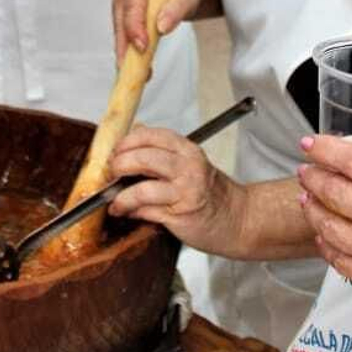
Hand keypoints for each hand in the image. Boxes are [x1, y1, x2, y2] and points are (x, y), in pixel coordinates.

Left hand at [108, 125, 244, 255]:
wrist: (239, 219)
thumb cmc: (212, 193)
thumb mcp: (190, 162)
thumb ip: (163, 148)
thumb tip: (135, 132)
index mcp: (187, 150)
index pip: (149, 136)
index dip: (126, 143)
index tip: (115, 151)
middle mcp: (187, 168)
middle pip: (143, 158)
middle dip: (120, 165)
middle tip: (112, 173)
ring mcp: (185, 192)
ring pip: (142, 189)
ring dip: (121, 196)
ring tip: (115, 201)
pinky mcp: (180, 215)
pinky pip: (147, 212)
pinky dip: (132, 212)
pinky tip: (127, 212)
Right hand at [111, 0, 199, 65]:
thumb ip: (178, 7)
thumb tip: (162, 26)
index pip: (132, 3)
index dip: (135, 26)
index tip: (143, 46)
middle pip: (121, 22)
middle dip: (127, 46)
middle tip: (137, 70)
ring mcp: (123, 8)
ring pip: (121, 34)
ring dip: (129, 55)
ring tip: (143, 75)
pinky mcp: (126, 22)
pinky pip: (125, 40)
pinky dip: (132, 56)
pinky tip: (142, 71)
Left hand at [297, 132, 351, 344]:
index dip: (329, 151)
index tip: (311, 143)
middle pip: (339, 195)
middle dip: (314, 177)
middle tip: (305, 168)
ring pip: (333, 229)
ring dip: (314, 210)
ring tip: (306, 197)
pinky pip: (344, 263)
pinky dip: (328, 245)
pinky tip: (323, 234)